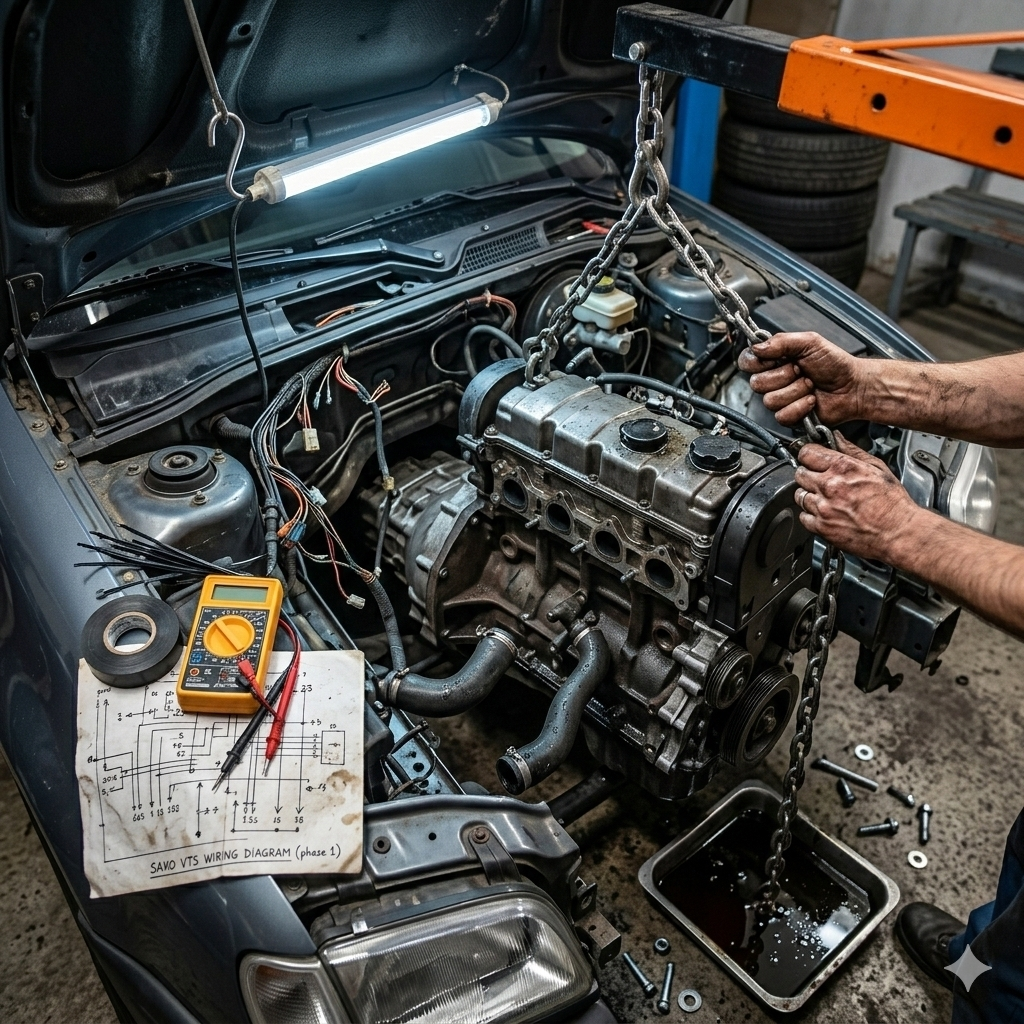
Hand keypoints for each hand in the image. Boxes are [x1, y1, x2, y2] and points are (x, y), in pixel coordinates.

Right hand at [737, 331, 866, 426]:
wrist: (852, 386)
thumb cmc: (835, 364)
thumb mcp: (810, 342)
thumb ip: (781, 341)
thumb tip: (757, 346)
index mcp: (774, 359)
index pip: (747, 362)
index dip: (758, 362)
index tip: (777, 358)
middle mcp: (774, 379)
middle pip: (757, 384)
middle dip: (784, 376)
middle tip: (801, 370)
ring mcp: (780, 399)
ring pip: (770, 401)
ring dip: (795, 391)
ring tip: (810, 385)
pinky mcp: (788, 416)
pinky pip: (782, 416)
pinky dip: (800, 406)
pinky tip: (811, 400)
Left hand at [793, 433, 922, 561]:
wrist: (898, 532)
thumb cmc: (892, 503)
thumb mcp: (877, 467)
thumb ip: (851, 451)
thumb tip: (836, 438)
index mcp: (842, 468)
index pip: (806, 453)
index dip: (808, 454)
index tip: (811, 457)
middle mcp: (829, 486)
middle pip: (799, 473)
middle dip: (808, 474)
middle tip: (820, 479)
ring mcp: (823, 507)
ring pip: (799, 495)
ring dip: (809, 494)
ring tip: (825, 497)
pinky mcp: (821, 527)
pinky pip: (803, 516)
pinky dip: (810, 514)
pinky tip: (824, 512)